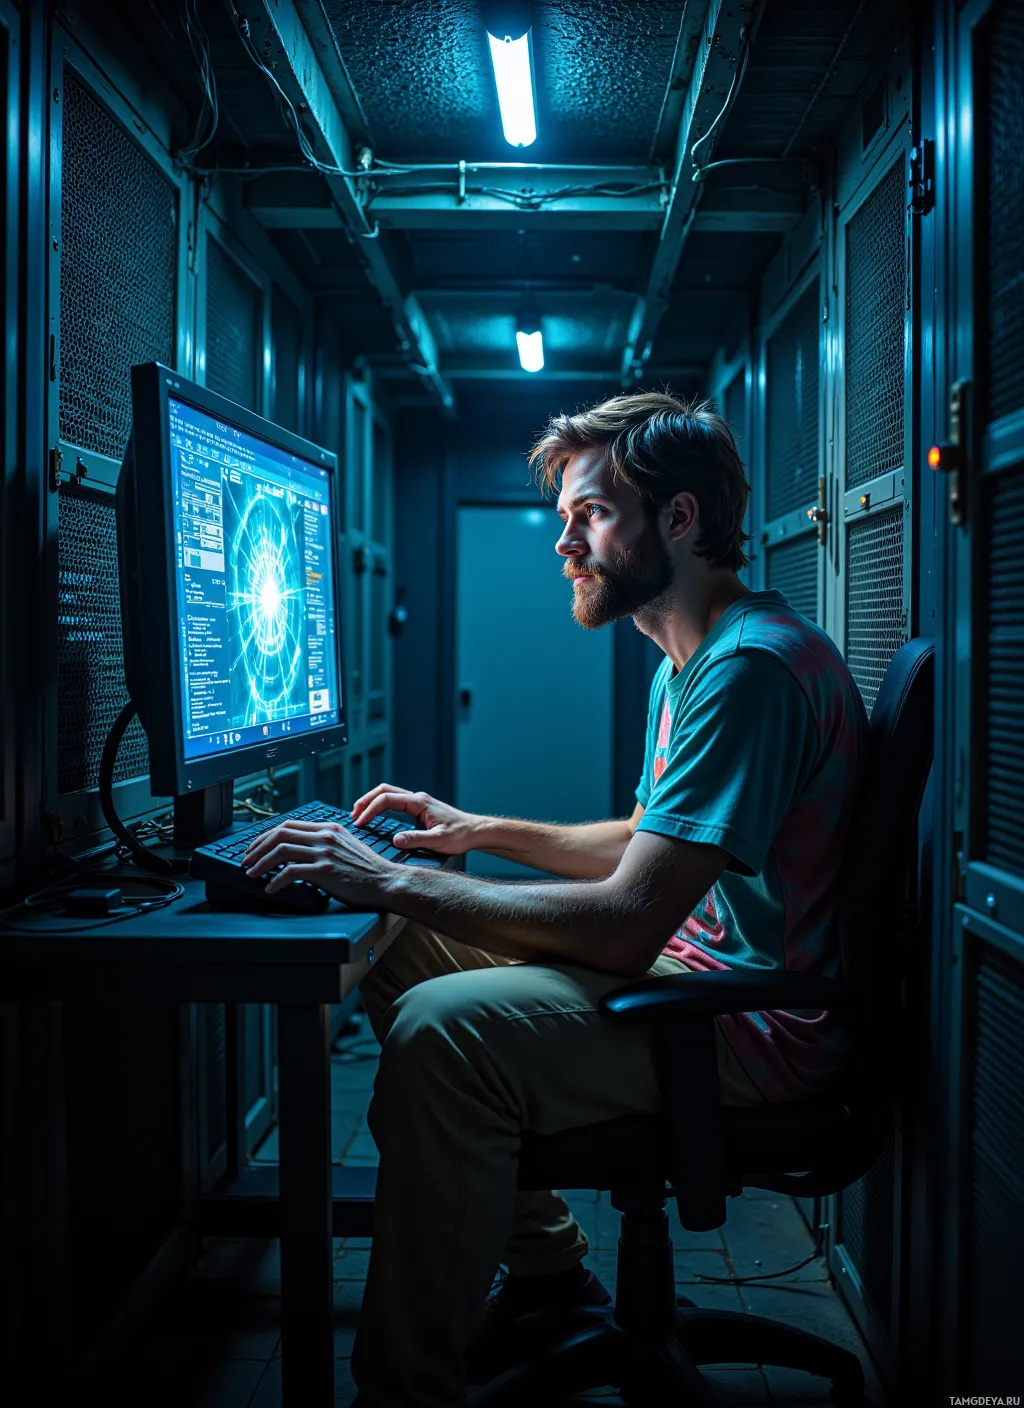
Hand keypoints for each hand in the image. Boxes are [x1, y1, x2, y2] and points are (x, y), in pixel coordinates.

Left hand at [242, 820, 397, 903]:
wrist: (386, 882)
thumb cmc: (368, 870)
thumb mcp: (346, 846)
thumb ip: (325, 843)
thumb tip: (300, 850)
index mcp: (328, 828)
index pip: (288, 825)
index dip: (266, 836)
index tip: (255, 848)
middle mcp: (324, 836)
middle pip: (279, 834)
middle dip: (257, 848)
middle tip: (246, 860)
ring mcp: (324, 853)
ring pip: (280, 851)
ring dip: (260, 863)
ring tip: (252, 874)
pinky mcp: (325, 871)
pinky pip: (290, 872)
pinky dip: (275, 881)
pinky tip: (271, 888)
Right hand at [352, 783, 482, 855]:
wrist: (476, 831)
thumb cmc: (461, 835)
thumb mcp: (438, 840)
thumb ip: (416, 839)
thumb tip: (395, 840)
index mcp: (419, 802)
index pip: (387, 799)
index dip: (370, 810)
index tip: (360, 823)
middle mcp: (417, 798)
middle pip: (384, 790)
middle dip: (366, 800)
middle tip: (353, 814)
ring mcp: (418, 802)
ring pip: (389, 794)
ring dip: (373, 801)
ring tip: (359, 814)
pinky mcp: (420, 809)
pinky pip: (395, 801)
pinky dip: (381, 806)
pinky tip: (376, 816)